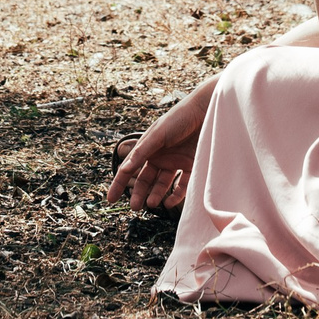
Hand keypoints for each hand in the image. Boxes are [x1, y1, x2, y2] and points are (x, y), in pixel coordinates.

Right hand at [107, 80, 214, 212]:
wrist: (208, 111)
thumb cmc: (180, 118)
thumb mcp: (157, 134)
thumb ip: (141, 152)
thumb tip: (123, 170)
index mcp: (148, 148)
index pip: (130, 168)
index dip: (119, 183)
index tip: (111, 199)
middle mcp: (161, 156)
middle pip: (146, 179)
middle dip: (139, 194)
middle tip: (136, 207)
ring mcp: (177, 161)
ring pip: (163, 184)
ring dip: (156, 195)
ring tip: (153, 205)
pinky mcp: (193, 165)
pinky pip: (183, 185)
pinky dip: (176, 195)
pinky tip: (170, 202)